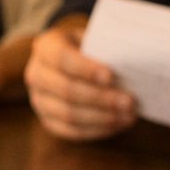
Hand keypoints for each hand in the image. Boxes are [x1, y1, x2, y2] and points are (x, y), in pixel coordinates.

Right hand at [23, 21, 135, 140]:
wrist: (73, 60)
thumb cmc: (90, 47)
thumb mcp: (94, 38)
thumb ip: (106, 49)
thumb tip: (133, 64)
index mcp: (46, 46)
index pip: (62, 58)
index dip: (86, 69)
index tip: (112, 76)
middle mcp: (36, 74)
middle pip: (66, 90)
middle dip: (100, 98)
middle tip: (129, 102)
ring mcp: (38, 100)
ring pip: (68, 115)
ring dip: (102, 118)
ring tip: (128, 116)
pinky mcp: (47, 120)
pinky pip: (71, 131)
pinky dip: (97, 130)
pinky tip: (118, 124)